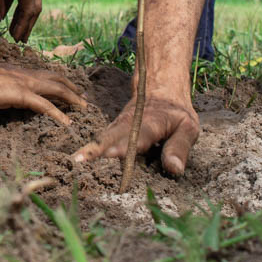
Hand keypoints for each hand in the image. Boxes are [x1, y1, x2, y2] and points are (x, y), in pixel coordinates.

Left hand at [0, 0, 41, 41]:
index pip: (29, 9)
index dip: (22, 25)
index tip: (15, 39)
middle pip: (34, 7)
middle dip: (26, 24)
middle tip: (19, 41)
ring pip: (30, 0)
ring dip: (23, 15)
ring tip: (15, 31)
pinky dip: (17, 3)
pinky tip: (7, 13)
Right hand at [0, 61, 84, 124]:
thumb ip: (9, 85)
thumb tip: (12, 92)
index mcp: (23, 73)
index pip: (48, 75)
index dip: (62, 81)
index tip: (73, 88)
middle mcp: (29, 77)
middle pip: (59, 81)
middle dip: (74, 89)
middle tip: (85, 99)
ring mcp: (27, 85)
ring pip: (58, 90)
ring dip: (73, 99)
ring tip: (84, 108)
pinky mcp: (23, 95)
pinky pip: (46, 106)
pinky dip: (59, 114)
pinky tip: (67, 123)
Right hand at [72, 94, 199, 175]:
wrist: (161, 91)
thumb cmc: (177, 114)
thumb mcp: (189, 128)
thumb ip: (180, 147)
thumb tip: (173, 170)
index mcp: (150, 122)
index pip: (135, 136)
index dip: (124, 146)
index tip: (110, 154)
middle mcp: (129, 124)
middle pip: (111, 136)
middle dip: (95, 149)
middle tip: (78, 162)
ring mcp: (119, 127)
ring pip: (103, 139)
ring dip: (88, 151)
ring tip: (73, 164)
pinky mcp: (114, 133)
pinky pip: (102, 143)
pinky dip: (90, 152)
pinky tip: (78, 163)